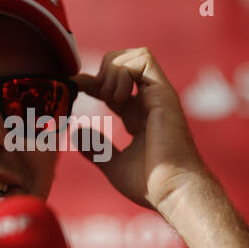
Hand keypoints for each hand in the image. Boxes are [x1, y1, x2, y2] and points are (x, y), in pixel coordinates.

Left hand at [73, 48, 207, 210]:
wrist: (172, 192)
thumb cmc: (150, 184)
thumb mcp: (113, 164)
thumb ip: (95, 148)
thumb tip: (77, 132)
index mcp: (137, 116)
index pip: (114, 85)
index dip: (92, 82)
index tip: (76, 88)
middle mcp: (148, 102)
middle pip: (124, 62)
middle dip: (102, 71)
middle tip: (93, 93)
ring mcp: (157, 95)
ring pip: (135, 55)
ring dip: (113, 71)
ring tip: (110, 98)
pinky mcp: (163, 94)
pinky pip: (143, 60)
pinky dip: (123, 72)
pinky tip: (118, 97)